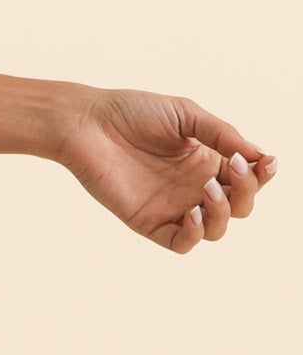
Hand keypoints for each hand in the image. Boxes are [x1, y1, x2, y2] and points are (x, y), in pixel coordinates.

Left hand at [54, 88, 276, 251]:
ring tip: (208, 188)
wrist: (87, 122)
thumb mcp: (184, 114)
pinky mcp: (149, 221)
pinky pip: (181, 242)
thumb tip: (258, 154)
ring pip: (217, 229)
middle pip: (240, 206)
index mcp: (207, 161)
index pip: (247, 178)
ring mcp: (173, 206)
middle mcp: (194, 186)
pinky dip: (195, 235)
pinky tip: (193, 213)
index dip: (262, 174)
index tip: (266, 162)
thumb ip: (220, 133)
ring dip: (223, 213)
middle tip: (231, 167)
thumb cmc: (133, 112)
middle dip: (246, 191)